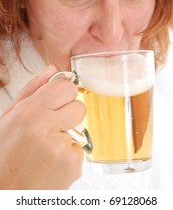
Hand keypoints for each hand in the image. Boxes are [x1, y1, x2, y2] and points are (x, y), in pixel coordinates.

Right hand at [0, 65, 85, 188]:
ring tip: (45, 147)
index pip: (67, 87)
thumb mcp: (8, 118)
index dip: (61, 93)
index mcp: (30, 113)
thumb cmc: (4, 155)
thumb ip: (32, 90)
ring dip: (66, 134)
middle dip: (67, 113)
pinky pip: (79, 148)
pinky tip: (51, 161)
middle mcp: (48, 129)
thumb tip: (52, 71)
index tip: (55, 101)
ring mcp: (63, 149)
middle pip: (79, 106)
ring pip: (80, 127)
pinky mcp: (74, 166)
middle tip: (48, 126)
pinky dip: (68, 153)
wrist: (7, 192)